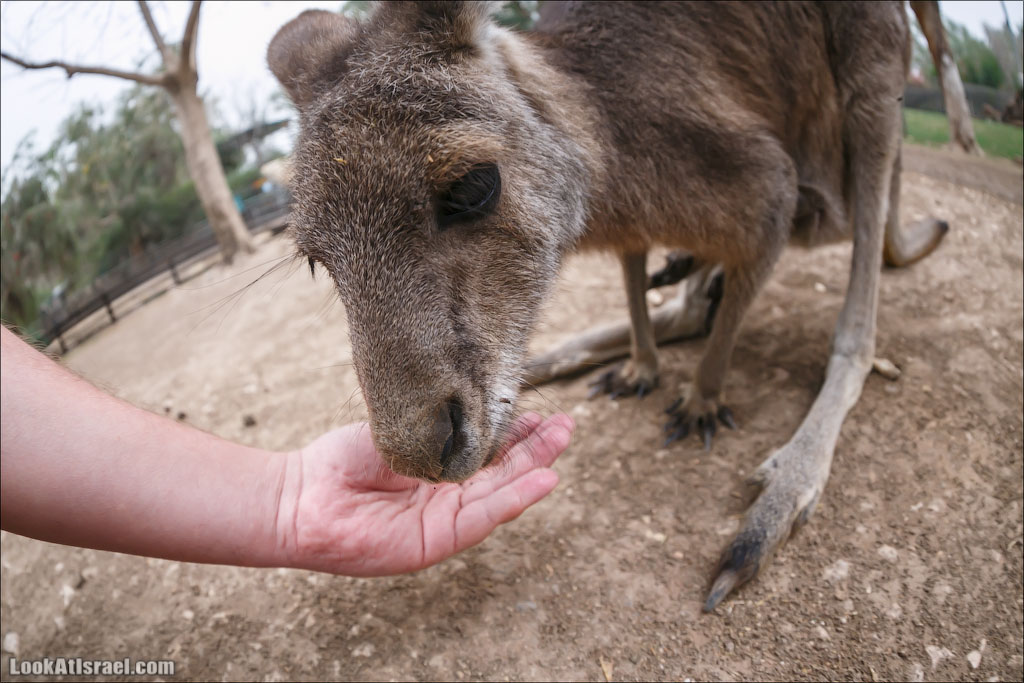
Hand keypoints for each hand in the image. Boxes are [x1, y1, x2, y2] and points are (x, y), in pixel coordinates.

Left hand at [277, 412, 573, 575]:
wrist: (301, 496)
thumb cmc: (342, 461)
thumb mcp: (398, 431)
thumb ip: (437, 424)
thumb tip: (475, 400)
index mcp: (439, 469)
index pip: (488, 452)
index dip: (517, 434)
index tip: (541, 412)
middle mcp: (446, 496)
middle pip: (502, 473)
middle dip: (536, 448)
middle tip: (567, 424)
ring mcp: (443, 520)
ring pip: (499, 494)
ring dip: (534, 470)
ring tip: (562, 443)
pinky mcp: (436, 541)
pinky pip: (482, 518)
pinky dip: (514, 499)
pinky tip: (541, 479)